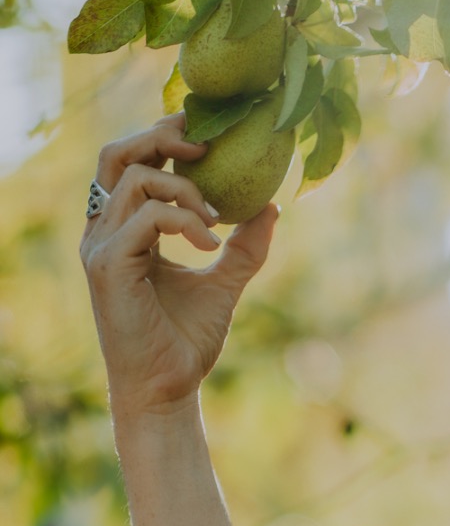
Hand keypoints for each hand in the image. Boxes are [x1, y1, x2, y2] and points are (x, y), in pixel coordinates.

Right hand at [80, 112, 279, 422]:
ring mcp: (101, 247)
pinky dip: (185, 220)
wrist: (168, 388)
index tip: (206, 137)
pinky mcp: (108, 265)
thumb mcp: (225, 281)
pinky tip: (210, 244)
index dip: (162, 138)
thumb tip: (272, 204)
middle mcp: (104, 232)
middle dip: (161, 138)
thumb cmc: (186, 340)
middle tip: (206, 147)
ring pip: (135, 179)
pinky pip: (147, 216)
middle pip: (116, 154)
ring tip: (217, 220)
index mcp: (123, 229)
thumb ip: (244, 245)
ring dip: (186, 190)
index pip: (130, 163)